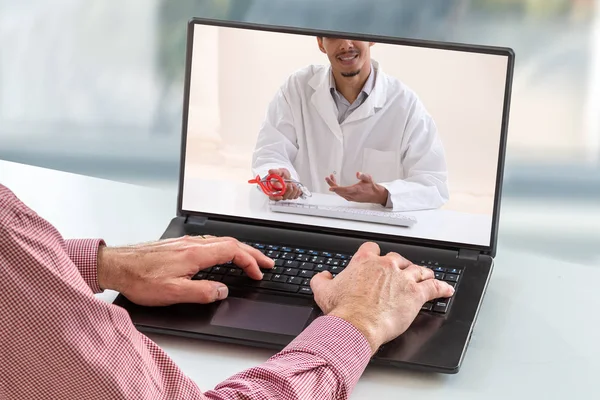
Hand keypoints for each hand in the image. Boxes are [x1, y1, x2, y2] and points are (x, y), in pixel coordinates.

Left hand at [97, 235, 273, 305]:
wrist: (115, 265)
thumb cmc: (139, 278)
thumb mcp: (173, 293)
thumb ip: (202, 292)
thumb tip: (222, 291)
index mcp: (195, 253)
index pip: (233, 251)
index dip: (250, 262)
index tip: (259, 273)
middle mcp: (192, 243)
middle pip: (231, 243)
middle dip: (252, 253)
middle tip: (267, 263)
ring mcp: (185, 242)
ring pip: (221, 242)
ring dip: (239, 251)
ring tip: (250, 260)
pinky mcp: (178, 245)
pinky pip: (210, 243)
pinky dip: (225, 249)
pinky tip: (223, 256)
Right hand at [267, 168, 301, 200]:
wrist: (286, 176)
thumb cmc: (281, 175)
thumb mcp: (279, 172)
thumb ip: (275, 171)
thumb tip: (270, 171)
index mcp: (274, 189)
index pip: (272, 197)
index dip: (276, 198)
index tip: (280, 197)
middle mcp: (279, 194)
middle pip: (283, 197)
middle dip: (288, 191)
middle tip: (290, 184)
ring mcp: (285, 195)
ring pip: (290, 197)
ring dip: (294, 190)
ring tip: (293, 184)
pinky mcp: (291, 195)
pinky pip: (295, 196)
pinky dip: (297, 192)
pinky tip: (296, 187)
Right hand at [310, 242, 454, 354]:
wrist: (357, 324)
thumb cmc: (343, 310)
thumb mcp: (323, 291)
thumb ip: (321, 280)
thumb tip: (323, 276)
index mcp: (364, 262)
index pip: (372, 249)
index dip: (375, 254)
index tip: (376, 260)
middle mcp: (385, 266)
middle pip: (397, 258)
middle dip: (400, 264)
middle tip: (401, 273)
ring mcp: (403, 278)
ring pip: (418, 270)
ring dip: (423, 273)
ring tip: (427, 275)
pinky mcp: (415, 294)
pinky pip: (434, 287)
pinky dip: (442, 288)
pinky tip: (447, 290)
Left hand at [326, 172, 388, 205]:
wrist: (376, 195)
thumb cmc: (372, 187)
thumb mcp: (368, 179)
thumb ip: (363, 175)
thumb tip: (358, 173)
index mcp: (356, 190)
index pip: (344, 190)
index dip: (336, 188)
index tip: (330, 187)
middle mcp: (352, 195)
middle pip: (339, 191)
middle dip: (332, 184)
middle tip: (328, 178)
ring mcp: (351, 198)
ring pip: (340, 193)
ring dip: (335, 187)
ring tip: (331, 179)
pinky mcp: (351, 198)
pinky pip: (342, 195)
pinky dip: (338, 190)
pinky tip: (337, 186)